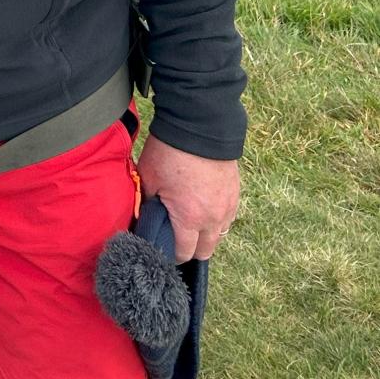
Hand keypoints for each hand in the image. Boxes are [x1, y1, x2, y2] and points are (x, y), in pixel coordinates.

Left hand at [136, 133, 239, 261]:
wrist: (199, 124)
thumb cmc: (170, 151)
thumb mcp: (149, 177)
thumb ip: (147, 203)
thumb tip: (144, 217)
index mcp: (190, 218)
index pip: (183, 252)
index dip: (171, 253)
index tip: (162, 247)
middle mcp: (213, 218)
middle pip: (205, 251)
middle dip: (190, 248)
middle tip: (176, 236)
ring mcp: (228, 207)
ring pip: (218, 235)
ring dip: (205, 234)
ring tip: (190, 220)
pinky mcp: (235, 193)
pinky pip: (227, 217)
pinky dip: (215, 218)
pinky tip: (202, 206)